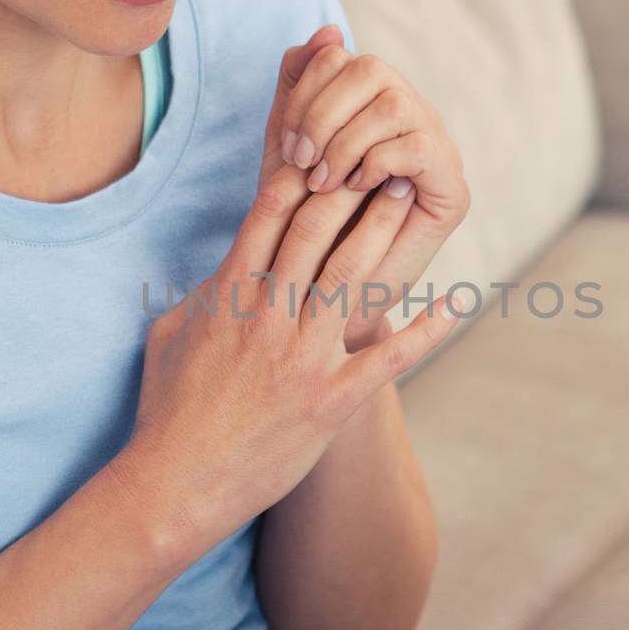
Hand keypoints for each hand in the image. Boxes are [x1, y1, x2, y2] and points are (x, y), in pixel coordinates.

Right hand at [127, 66, 461, 562]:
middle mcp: (268, 318)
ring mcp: (302, 359)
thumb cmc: (168, 410)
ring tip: (407, 194)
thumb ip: (201, 293)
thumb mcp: (169, 334)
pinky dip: (430, 329)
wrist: (176, 483)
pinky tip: (460, 300)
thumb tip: (222, 267)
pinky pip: (390, 359)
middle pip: (314, 233)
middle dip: (349, 186)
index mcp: (227, 297)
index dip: (300, 175)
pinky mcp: (330, 401)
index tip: (327, 146)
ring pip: (351, 278)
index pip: (267, 217)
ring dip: (383, 231)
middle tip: (380, 155)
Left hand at [263, 25, 469, 352]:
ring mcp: (435, 149)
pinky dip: (378, 162)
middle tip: (303, 162)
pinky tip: (356, 190)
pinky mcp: (451, 188)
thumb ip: (296, 95)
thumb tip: (324, 31)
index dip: (307, 92)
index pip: (339, 57)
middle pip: (368, 69)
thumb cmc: (299, 235)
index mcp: (367, 106)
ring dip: (348, 141)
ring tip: (325, 182)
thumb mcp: (287, 158)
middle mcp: (408, 118)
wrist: (326, 307)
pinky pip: (418, 145)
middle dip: (324, 113)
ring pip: (393, 102)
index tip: (287, 143)